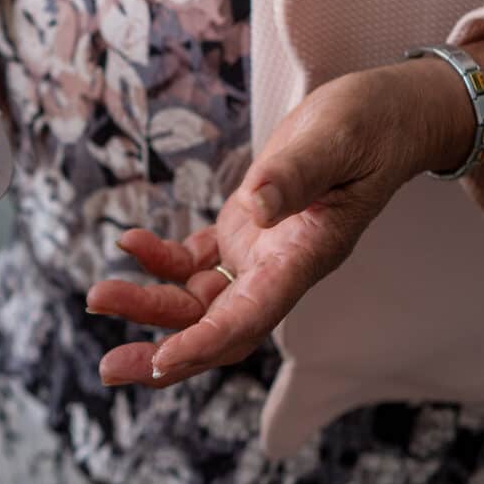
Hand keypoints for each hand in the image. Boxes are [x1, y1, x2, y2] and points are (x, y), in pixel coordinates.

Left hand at [85, 58, 476, 386]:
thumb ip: (295, 175)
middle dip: (162, 352)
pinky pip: (195, 263)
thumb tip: (255, 206)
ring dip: (148, 305)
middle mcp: (281, 268)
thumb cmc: (369, 125)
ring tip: (98, 297)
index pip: (251, 317)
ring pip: (198, 301)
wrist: (385, 115)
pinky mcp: (246, 234)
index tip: (159, 362)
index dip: (204, 343)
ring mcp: (262, 255)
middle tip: (108, 368)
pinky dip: (159, 260)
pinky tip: (129, 241)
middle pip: (217, 328)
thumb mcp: (335, 139)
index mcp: (306, 256)